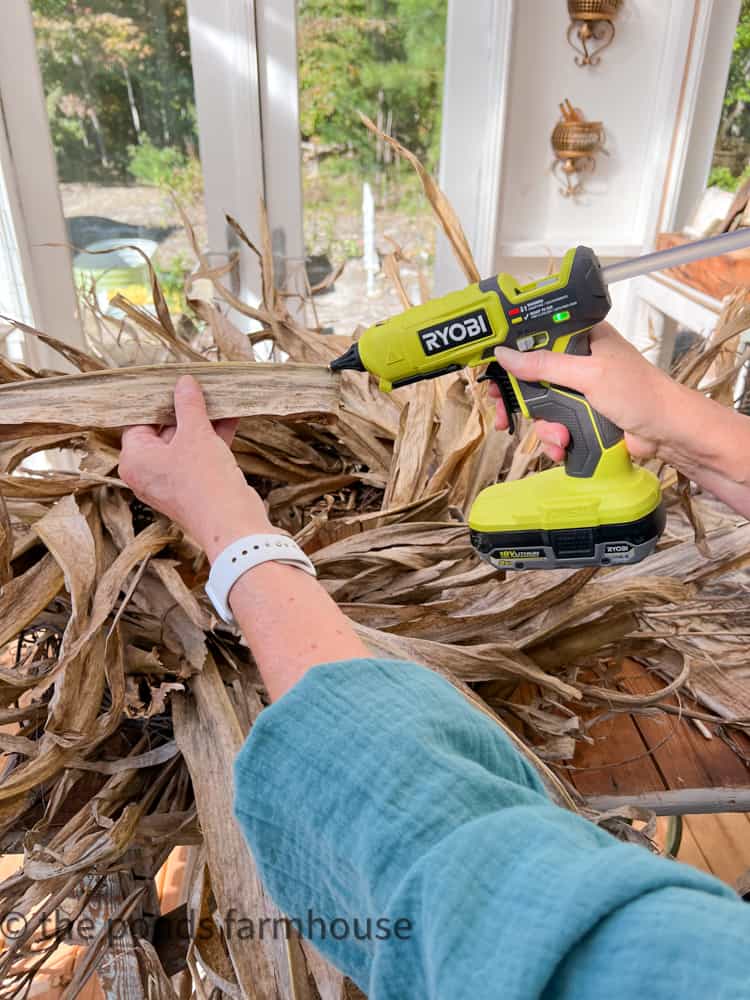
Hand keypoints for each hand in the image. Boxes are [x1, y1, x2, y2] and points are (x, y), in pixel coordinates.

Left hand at [119, 375, 272, 560]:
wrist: (231, 523)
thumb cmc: (204, 481)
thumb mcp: (195, 433)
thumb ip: (188, 405)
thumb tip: (184, 383)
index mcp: (135, 459)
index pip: (138, 421)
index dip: (157, 401)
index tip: (172, 382)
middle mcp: (148, 472)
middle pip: (163, 432)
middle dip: (185, 410)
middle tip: (198, 387)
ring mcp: (171, 482)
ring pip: (185, 444)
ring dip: (203, 423)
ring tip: (219, 398)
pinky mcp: (193, 488)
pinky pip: (199, 457)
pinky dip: (213, 439)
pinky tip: (230, 418)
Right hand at [488, 322, 684, 462]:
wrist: (668, 434)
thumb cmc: (642, 393)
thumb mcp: (588, 375)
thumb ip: (544, 365)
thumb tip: (506, 355)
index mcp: (582, 338)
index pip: (535, 338)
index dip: (511, 355)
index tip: (493, 371)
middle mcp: (578, 362)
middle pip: (531, 377)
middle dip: (521, 401)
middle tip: (504, 413)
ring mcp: (579, 391)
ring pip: (540, 406)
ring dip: (544, 426)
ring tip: (559, 436)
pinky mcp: (581, 416)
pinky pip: (553, 426)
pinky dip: (554, 440)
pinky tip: (563, 446)